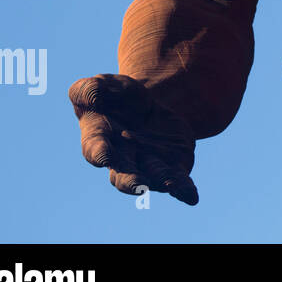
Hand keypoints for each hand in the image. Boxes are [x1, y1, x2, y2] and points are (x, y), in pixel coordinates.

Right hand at [69, 73, 198, 204]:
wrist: (145, 104)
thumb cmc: (113, 96)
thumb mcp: (101, 84)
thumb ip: (90, 89)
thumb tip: (94, 96)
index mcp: (99, 139)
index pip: (95, 148)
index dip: (98, 152)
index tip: (102, 156)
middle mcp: (122, 158)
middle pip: (123, 175)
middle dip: (130, 181)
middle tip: (139, 186)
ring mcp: (147, 163)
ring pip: (153, 179)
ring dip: (161, 183)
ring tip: (171, 187)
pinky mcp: (171, 163)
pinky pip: (177, 179)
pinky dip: (184, 188)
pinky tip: (191, 197)